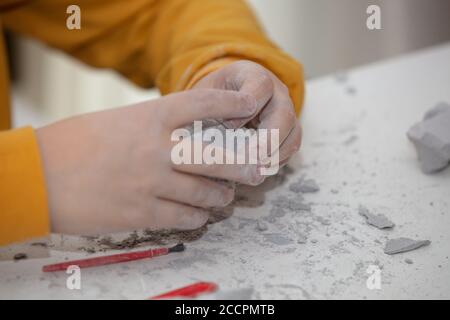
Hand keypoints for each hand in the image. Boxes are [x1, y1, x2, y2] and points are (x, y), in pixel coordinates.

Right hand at [36, 89, 260, 234]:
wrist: (42, 175)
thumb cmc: (81, 143)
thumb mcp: (123, 121)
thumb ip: (160, 126)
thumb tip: (196, 135)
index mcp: (152, 117)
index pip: (204, 103)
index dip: (233, 104)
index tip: (251, 107)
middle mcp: (158, 148)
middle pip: (217, 157)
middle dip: (244, 167)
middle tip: (256, 172)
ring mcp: (152, 182)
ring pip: (206, 192)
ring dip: (220, 196)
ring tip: (223, 195)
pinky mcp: (143, 213)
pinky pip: (186, 217)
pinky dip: (198, 216)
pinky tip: (198, 214)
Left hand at [193, 60, 301, 167]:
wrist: (222, 99)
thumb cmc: (211, 97)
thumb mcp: (203, 93)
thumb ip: (205, 107)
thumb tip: (200, 138)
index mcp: (253, 75)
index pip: (261, 87)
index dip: (248, 108)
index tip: (230, 126)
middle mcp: (276, 91)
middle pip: (284, 113)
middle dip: (268, 139)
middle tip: (252, 158)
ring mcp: (285, 112)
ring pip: (292, 133)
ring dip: (275, 154)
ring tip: (257, 171)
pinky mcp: (289, 131)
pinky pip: (291, 148)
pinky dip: (277, 161)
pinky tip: (260, 171)